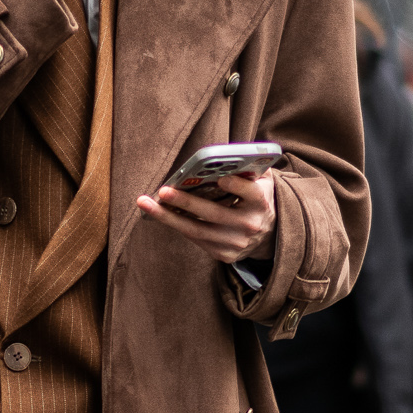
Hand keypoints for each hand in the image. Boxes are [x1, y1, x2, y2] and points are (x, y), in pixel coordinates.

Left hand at [135, 171, 277, 267]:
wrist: (267, 234)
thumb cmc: (255, 198)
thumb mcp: (261, 181)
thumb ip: (248, 168)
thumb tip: (223, 157)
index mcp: (262, 203)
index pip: (251, 193)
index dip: (236, 186)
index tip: (220, 178)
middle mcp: (250, 225)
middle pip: (214, 214)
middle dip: (186, 202)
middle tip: (163, 191)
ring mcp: (237, 243)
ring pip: (197, 230)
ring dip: (168, 217)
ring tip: (145, 203)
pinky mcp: (225, 255)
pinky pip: (196, 239)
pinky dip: (177, 225)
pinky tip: (160, 213)